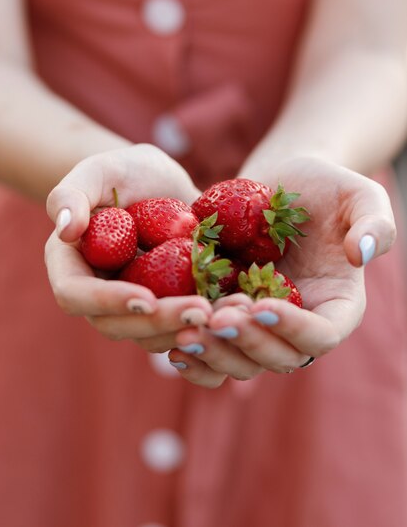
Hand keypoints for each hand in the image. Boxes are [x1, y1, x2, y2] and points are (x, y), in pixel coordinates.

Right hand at [45, 145, 212, 348]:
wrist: (159, 183)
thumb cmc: (122, 171)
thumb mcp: (99, 170)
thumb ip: (71, 193)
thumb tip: (65, 229)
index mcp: (72, 266)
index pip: (76, 295)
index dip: (108, 302)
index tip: (145, 298)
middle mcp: (99, 295)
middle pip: (118, 325)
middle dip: (160, 322)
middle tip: (201, 311)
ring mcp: (135, 305)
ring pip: (153, 335)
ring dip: (188, 331)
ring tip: (226, 314)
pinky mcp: (167, 306)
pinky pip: (182, 327)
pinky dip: (208, 326)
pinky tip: (239, 313)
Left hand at [167, 158, 395, 386]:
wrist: (278, 184)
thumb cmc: (323, 187)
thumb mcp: (358, 194)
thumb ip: (374, 221)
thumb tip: (362, 254)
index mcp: (336, 305)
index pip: (321, 334)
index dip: (294, 329)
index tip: (262, 304)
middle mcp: (298, 324)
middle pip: (277, 357)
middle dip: (246, 343)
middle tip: (217, 319)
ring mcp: (260, 324)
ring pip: (241, 361)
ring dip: (214, 354)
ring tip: (186, 333)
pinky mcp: (229, 315)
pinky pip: (213, 350)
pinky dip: (195, 357)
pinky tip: (170, 344)